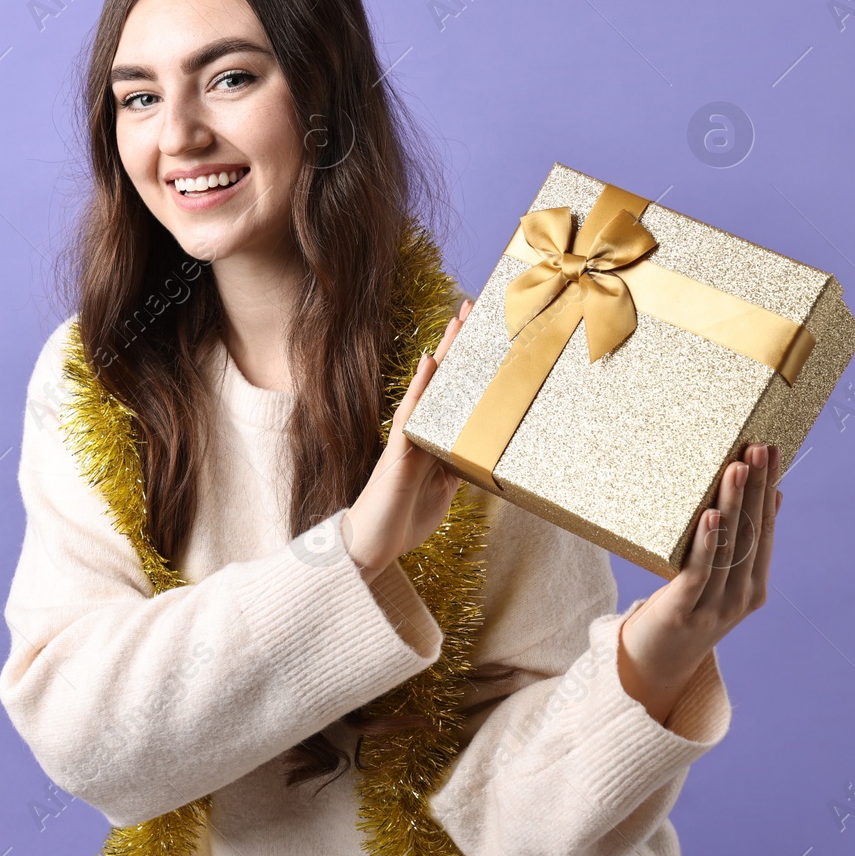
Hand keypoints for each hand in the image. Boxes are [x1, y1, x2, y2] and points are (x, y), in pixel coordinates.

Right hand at [342, 298, 470, 582]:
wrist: (371, 547)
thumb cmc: (403, 520)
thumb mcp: (444, 491)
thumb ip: (457, 466)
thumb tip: (478, 451)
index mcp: (434, 438)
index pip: (455, 392)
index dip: (467, 362)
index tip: (482, 332)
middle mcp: (421, 430)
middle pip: (444, 379)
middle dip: (458, 345)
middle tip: (473, 308)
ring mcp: (408, 438)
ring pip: (430, 388)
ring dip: (444, 354)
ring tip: (458, 321)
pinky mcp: (399, 452)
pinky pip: (411, 414)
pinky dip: (421, 388)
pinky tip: (431, 363)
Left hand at [617, 442, 781, 724]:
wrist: (651, 668)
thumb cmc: (680, 612)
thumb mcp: (712, 580)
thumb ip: (733, 547)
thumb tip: (762, 498)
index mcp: (752, 587)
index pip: (765, 530)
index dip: (768, 491)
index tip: (771, 453)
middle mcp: (739, 596)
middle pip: (751, 535)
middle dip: (756, 489)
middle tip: (759, 449)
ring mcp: (713, 607)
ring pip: (727, 549)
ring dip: (732, 505)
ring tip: (736, 469)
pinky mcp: (682, 612)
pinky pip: (696, 573)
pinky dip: (704, 543)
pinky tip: (707, 515)